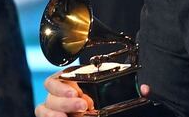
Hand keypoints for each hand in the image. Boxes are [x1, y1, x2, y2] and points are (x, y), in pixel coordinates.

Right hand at [34, 75, 151, 116]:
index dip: (64, 85)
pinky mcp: (52, 116)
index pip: (60, 77)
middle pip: (52, 92)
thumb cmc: (103, 102)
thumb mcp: (114, 95)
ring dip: (56, 110)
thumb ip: (129, 91)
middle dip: (66, 99)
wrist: (98, 111)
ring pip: (45, 105)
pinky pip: (42, 116)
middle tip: (82, 105)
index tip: (78, 93)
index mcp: (74, 81)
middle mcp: (61, 93)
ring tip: (68, 116)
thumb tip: (146, 89)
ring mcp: (55, 107)